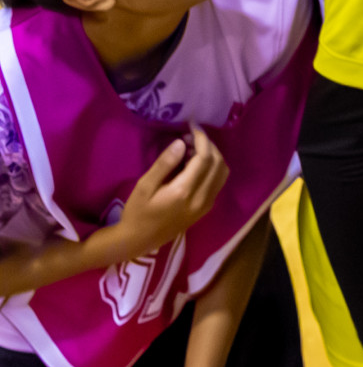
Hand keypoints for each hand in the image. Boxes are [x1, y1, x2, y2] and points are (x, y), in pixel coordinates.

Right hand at [120, 126, 227, 258]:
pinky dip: (212, 168)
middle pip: (218, 163)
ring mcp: (207, 205)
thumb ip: (164, 164)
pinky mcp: (207, 208)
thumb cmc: (137, 212)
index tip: (193, 125)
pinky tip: (194, 163)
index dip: (202, 138)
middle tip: (191, 135)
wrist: (139, 241)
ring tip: (192, 147)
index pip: (205, 158)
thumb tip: (182, 142)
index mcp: (185, 191)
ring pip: (222, 173)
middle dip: (208, 145)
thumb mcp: (144, 186)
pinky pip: (218, 182)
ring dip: (213, 156)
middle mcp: (202, 198)